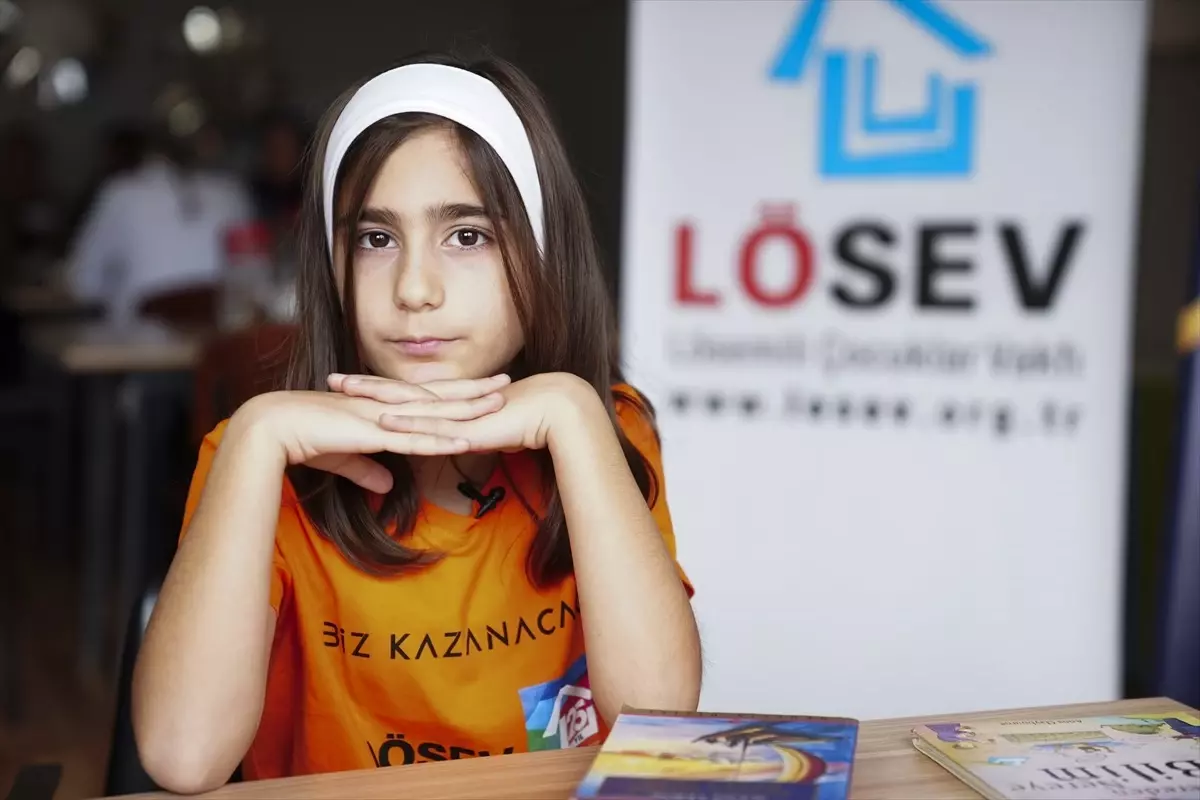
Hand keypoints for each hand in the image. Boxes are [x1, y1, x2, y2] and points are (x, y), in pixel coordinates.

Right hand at [231, 374, 509, 492]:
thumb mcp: (343, 459)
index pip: (427, 397)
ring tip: (497, 404)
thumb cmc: (303, 439)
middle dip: (475, 391)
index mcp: (381, 406)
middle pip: (440, 397)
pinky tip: (463, 441)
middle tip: (507, 381)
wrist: (272, 428)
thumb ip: (367, 470)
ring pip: (433, 413)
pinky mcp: (371, 433)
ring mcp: (381, 416)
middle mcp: (386, 405)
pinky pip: (413, 439)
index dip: (457, 393)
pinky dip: (439, 440)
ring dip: (467, 411)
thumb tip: (388, 485)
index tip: (484, 388)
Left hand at [334, 372, 594, 452]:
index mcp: (453, 403)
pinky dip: (406, 425)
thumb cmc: (531, 420)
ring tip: (344, 393)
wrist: (558, 411)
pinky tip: (382, 423)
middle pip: (400, 392)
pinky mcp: (467, 427)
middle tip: (333, 378)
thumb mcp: (493, 429)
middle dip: (365, 386)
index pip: (410, 394)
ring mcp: (457, 412)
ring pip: (408, 404)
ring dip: (375, 399)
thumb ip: (473, 433)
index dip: (381, 388)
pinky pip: (431, 427)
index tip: (354, 384)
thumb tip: (463, 439)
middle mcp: (450, 403)